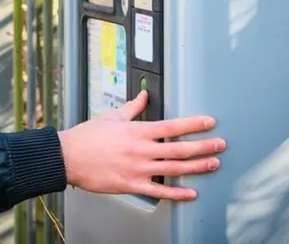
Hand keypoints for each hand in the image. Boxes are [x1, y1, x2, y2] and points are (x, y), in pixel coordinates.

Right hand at [57, 91, 224, 200]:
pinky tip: (190, 193)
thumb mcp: (112, 117)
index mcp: (137, 131)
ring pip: (174, 169)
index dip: (194, 124)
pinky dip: (177, 194)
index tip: (209, 122)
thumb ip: (132, 107)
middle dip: (203, 146)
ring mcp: (138, 169)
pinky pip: (159, 192)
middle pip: (180, 149)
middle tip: (220, 145)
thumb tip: (144, 95)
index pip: (173, 126)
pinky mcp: (131, 185)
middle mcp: (141, 150)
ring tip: (213, 164)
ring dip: (197, 167)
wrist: (68, 157)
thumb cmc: (87, 137)